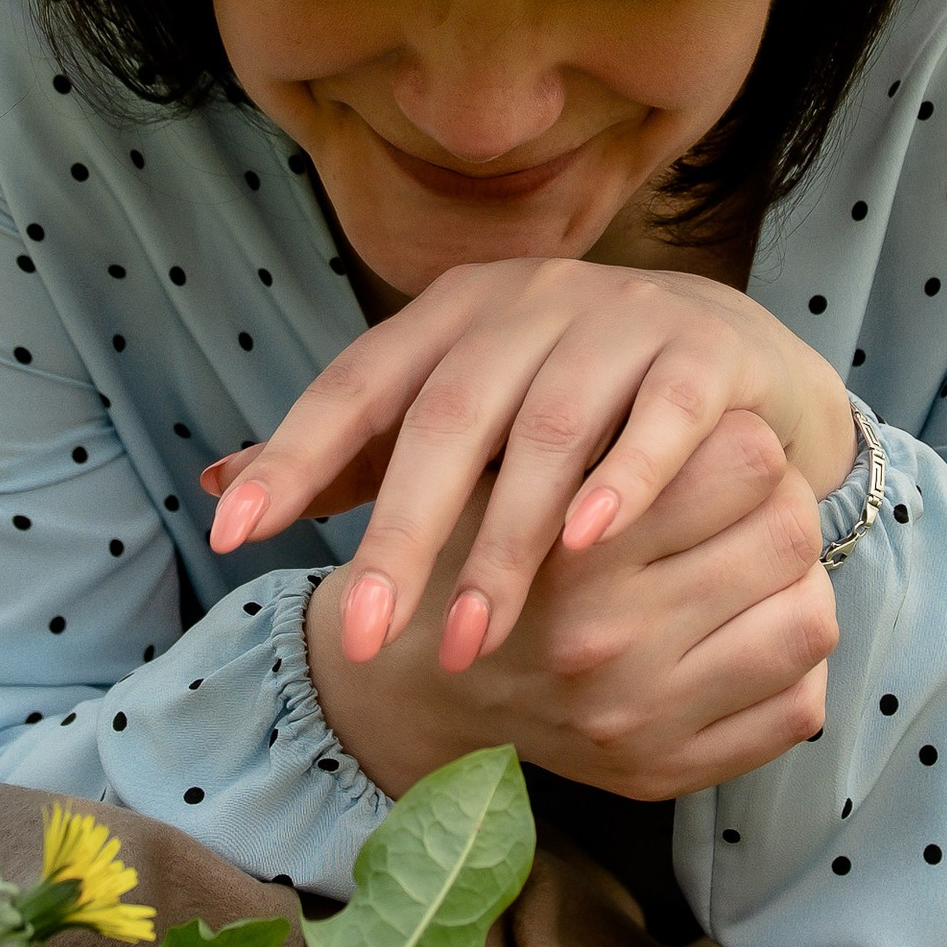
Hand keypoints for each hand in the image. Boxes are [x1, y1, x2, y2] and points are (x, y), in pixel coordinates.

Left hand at [206, 256, 855, 671]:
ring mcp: (620, 319)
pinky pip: (663, 416)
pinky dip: (626, 476)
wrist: (730, 354)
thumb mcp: (458, 412)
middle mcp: (527, 301)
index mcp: (451, 312)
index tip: (233, 534)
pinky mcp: (704, 354)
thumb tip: (216, 489)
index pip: (358, 382)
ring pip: (549, 428)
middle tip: (366, 639)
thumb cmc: (569, 398)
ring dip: (504, 541)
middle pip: (447, 415)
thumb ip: (352, 454)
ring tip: (468, 645)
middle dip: (402, 533)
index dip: (295, 454)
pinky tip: (590, 543)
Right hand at [304, 407, 836, 805]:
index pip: (748, 461)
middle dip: (779, 507)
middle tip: (746, 508)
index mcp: (578, 553)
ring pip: (810, 621)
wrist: (413, 688)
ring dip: (794, 587)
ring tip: (749, 573)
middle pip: (789, 535)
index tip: (720, 452)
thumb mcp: (510, 475)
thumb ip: (602, 442)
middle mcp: (613, 641)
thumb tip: (722, 406)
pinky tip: (741, 638)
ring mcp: (645, 717)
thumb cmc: (473, 554)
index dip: (745, 445)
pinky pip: (797, 708)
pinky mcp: (666, 771)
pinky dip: (788, 666)